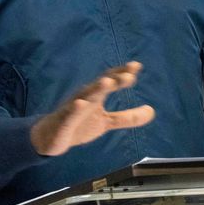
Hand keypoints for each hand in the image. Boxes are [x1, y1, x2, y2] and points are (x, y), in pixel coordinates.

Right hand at [30, 61, 154, 155]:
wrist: (51, 139)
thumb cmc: (80, 125)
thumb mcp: (107, 122)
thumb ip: (127, 117)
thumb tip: (152, 111)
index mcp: (96, 96)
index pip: (110, 80)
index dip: (123, 73)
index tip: (137, 66)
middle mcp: (85, 97)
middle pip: (100, 85)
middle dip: (114, 78)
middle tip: (129, 74)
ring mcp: (73, 107)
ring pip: (85, 96)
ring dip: (96, 88)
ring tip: (108, 82)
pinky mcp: (63, 121)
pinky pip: (69, 114)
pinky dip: (75, 108)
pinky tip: (80, 104)